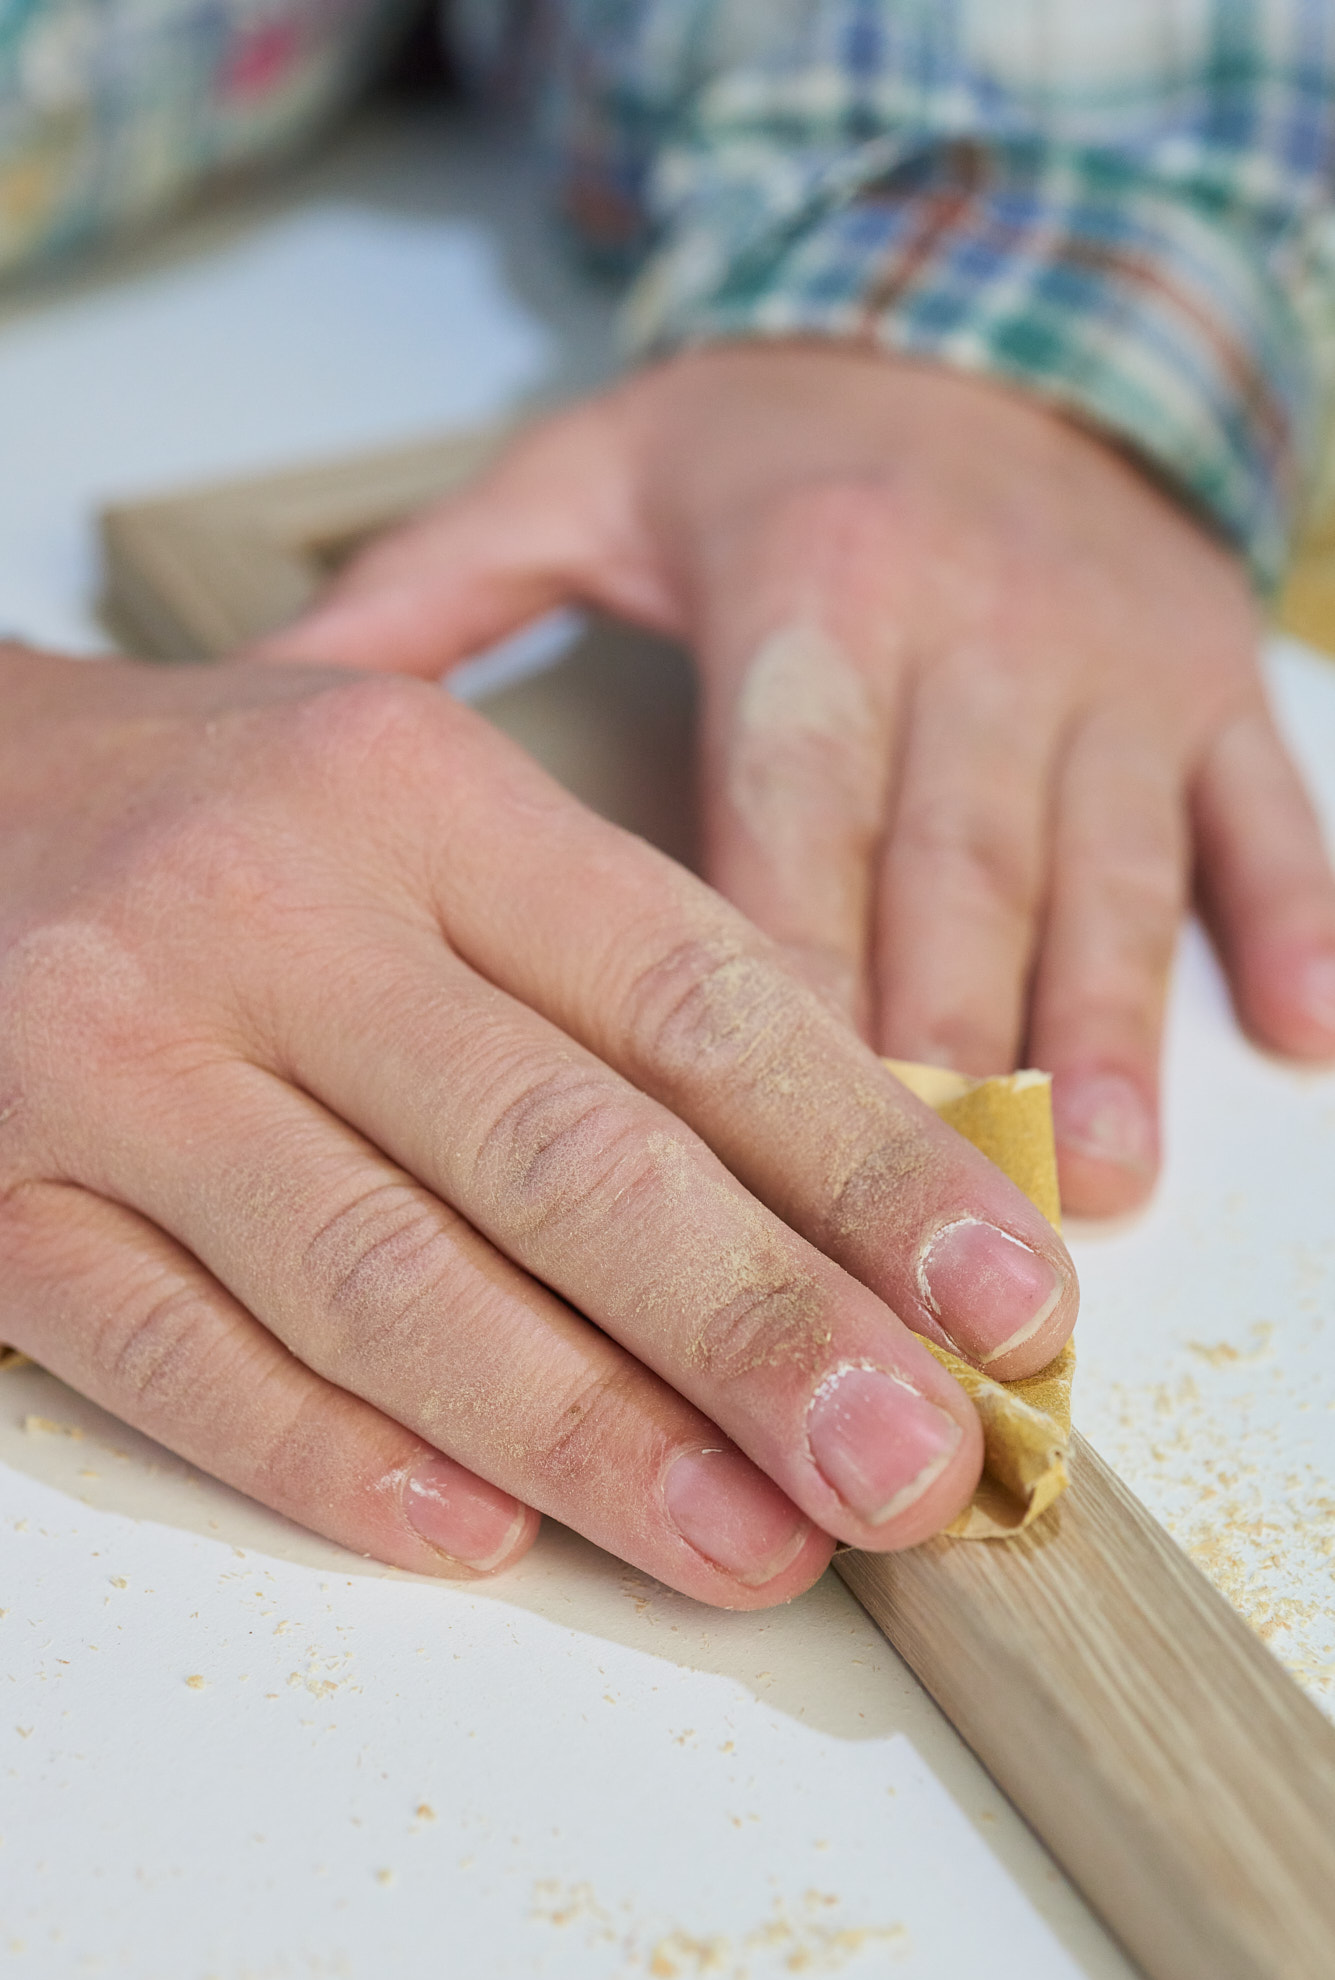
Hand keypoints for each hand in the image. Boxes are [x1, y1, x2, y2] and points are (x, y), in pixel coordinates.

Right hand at [0, 647, 1074, 1600]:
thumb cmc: (222, 817)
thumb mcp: (430, 814)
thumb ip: (612, 967)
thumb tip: (847, 1174)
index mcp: (418, 797)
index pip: (690, 997)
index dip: (868, 1163)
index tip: (1004, 1300)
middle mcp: (267, 914)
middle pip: (562, 1149)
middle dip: (763, 1331)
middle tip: (915, 1467)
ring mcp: (114, 1061)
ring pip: (383, 1276)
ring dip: (591, 1435)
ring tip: (754, 1541)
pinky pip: (179, 1360)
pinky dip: (338, 1461)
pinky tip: (486, 1537)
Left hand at [267, 345, 1334, 1215]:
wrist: (984, 316)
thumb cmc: (770, 441)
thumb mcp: (587, 476)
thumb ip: (437, 592)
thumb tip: (277, 705)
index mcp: (811, 593)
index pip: (788, 821)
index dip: (780, 992)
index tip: (751, 1158)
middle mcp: (972, 631)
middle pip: (951, 876)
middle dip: (942, 1058)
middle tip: (921, 1238)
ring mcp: (1108, 664)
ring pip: (1107, 866)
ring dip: (1110, 1030)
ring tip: (1096, 1185)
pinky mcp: (1210, 679)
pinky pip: (1262, 804)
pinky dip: (1293, 914)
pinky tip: (1302, 1034)